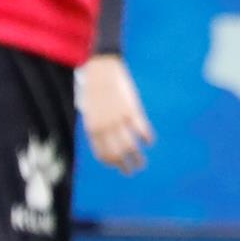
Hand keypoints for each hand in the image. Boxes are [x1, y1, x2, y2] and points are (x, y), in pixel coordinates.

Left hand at [79, 55, 153, 172]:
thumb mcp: (90, 111)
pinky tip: (149, 141)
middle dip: (124, 166)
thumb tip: (108, 140)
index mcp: (92, 128)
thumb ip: (97, 126)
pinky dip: (147, 139)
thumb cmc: (94, 90)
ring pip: (130, 146)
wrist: (101, 70)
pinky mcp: (131, 110)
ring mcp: (118, 119)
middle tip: (131, 170)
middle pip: (117, 154)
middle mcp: (105, 126)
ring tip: (141, 164)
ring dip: (137, 158)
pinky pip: (142, 130)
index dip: (111, 163)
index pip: (102, 153)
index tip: (118, 166)